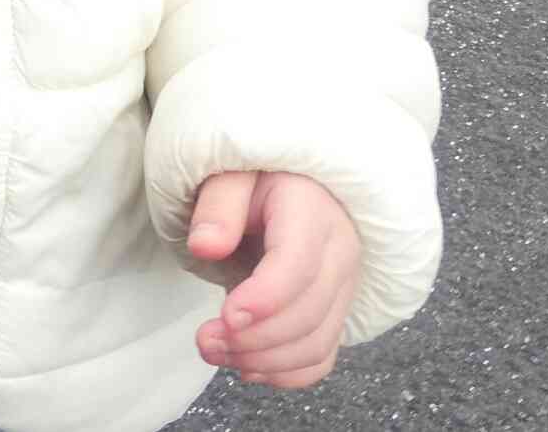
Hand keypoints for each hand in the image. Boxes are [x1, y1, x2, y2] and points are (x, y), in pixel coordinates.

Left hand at [189, 171, 361, 388]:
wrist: (291, 183)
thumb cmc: (254, 177)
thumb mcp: (229, 174)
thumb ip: (217, 206)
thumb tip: (205, 246)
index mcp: (312, 211)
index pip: (298, 266)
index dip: (263, 299)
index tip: (225, 316)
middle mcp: (339, 252)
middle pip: (308, 313)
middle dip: (253, 338)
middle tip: (204, 340)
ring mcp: (343, 286)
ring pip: (317, 342)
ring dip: (264, 360)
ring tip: (213, 351)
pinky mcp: (335, 310)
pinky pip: (323, 355)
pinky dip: (287, 372)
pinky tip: (247, 367)